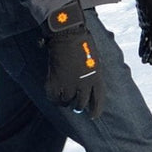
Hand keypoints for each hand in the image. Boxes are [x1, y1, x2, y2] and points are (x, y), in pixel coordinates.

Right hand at [43, 0, 104, 116]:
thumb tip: (91, 86)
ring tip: (65, 99)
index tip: (93, 116)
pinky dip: (54, 98)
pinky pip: (54, 97)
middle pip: (80, 104)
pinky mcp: (55, 82)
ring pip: (67, 102)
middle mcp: (83, 84)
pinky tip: (55, 95)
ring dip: (66, 101)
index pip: (98, 100)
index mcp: (96, 78)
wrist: (67, 34)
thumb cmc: (83, 43)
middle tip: (76, 106)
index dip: (95, 110)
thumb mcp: (95, 60)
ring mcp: (69, 84)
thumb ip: (94, 75)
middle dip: (78, 106)